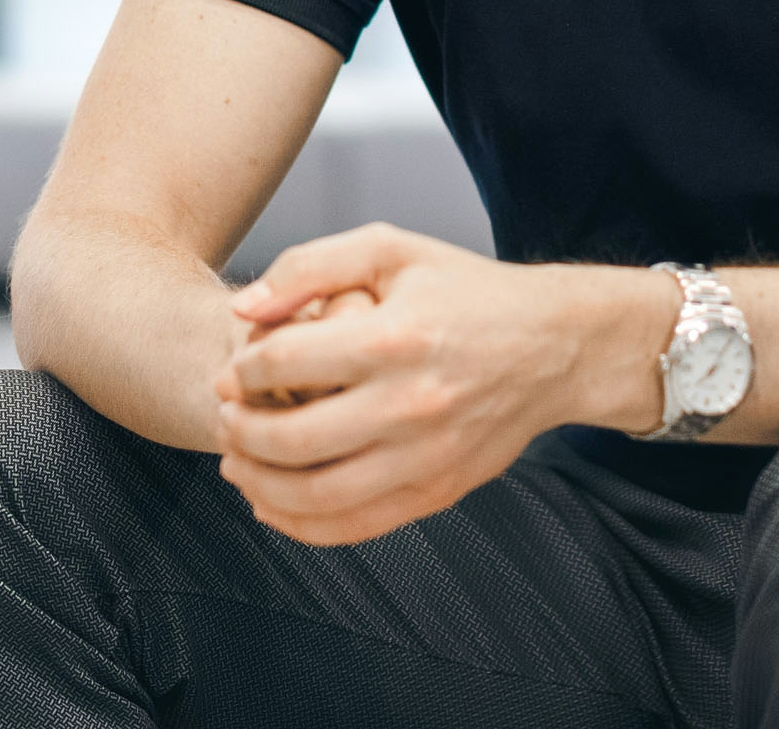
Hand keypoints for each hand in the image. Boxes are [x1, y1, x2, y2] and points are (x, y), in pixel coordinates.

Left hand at [212, 223, 666, 545]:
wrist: (554, 345)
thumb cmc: (466, 291)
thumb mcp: (390, 250)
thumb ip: (308, 266)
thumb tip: (243, 310)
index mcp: (394, 337)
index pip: (282, 364)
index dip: (240, 372)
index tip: (233, 373)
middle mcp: (410, 404)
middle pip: (290, 440)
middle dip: (238, 433)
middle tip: (224, 419)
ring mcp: (426, 456)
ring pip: (315, 497)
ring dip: (258, 485)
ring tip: (237, 463)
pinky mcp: (438, 491)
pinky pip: (354, 527)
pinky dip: (300, 525)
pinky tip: (272, 502)